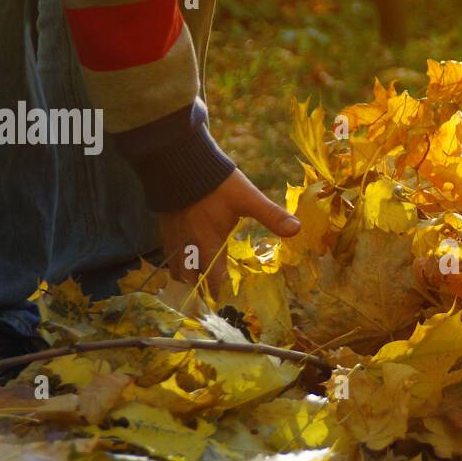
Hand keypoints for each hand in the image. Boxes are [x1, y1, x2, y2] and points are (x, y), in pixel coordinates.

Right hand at [159, 169, 299, 292]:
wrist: (178, 162)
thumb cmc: (215, 182)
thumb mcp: (247, 198)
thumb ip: (271, 216)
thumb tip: (297, 229)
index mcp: (209, 245)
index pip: (215, 282)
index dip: (224, 293)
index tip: (233, 298)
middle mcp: (188, 249)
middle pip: (192, 283)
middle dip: (205, 291)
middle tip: (218, 294)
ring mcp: (173, 240)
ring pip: (178, 273)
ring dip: (190, 279)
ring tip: (204, 279)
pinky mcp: (164, 230)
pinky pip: (169, 258)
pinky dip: (180, 263)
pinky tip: (191, 257)